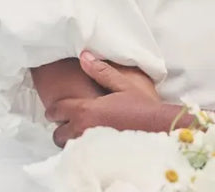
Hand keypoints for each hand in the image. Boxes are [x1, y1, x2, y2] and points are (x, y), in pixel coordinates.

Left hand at [46, 51, 162, 146]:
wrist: (160, 129)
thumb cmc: (143, 107)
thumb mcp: (123, 85)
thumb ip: (101, 72)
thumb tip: (84, 57)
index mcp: (86, 110)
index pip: (57, 111)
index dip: (54, 110)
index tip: (56, 111)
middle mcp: (84, 130)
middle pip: (57, 135)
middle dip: (62, 129)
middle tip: (72, 124)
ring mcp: (90, 147)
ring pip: (68, 147)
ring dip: (71, 141)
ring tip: (82, 135)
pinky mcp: (98, 159)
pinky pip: (80, 157)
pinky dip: (82, 151)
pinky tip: (92, 146)